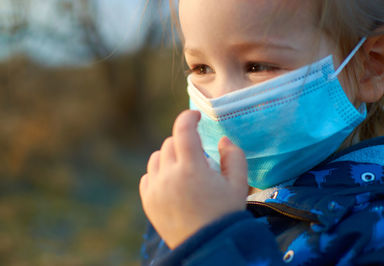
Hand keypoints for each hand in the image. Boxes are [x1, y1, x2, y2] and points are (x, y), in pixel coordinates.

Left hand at [139, 110, 247, 248]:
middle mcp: (169, 175)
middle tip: (198, 155)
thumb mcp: (239, 184)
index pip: (183, 129)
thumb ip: (233, 156)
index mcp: (191, 168)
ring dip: (170, 156)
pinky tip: (171, 182)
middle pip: (170, 143)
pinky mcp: (148, 201)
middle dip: (185, 142)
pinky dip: (159, 173)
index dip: (189, 116)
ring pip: (157, 157)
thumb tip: (222, 140)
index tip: (195, 116)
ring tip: (184, 169)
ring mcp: (155, 188)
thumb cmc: (226, 214)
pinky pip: (148, 175)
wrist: (207, 246)